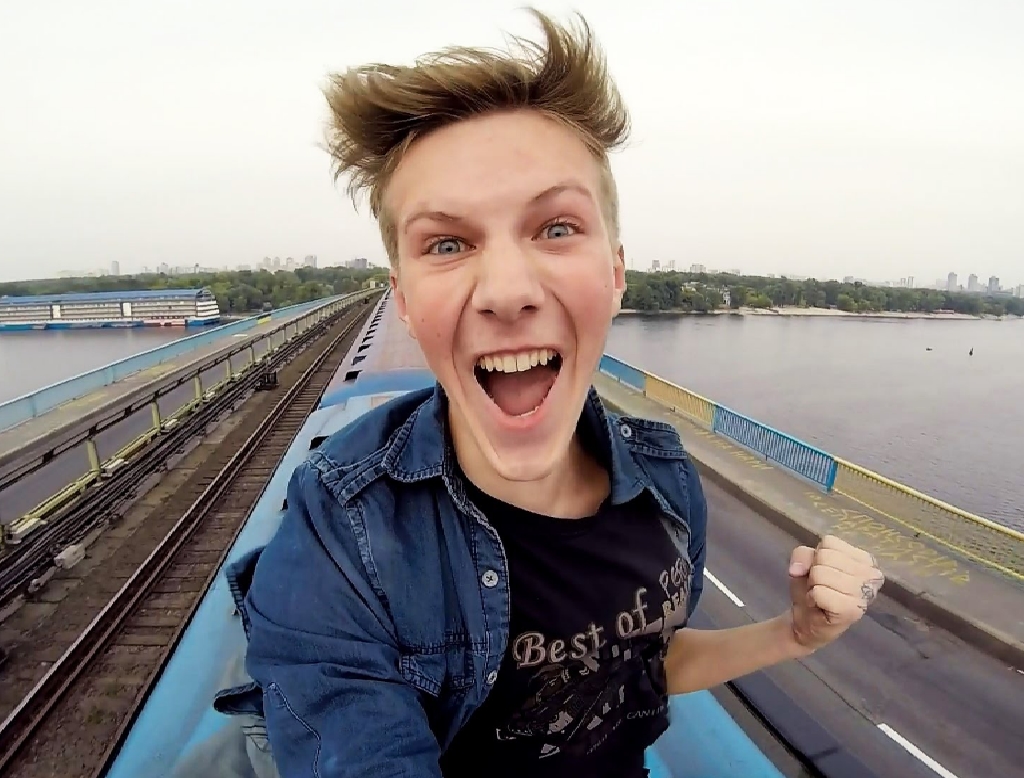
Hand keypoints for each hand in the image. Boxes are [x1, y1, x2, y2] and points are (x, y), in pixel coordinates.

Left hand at [787, 535, 883, 651]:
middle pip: (825, 556)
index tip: (823, 571)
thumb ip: (802, 554)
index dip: (817, 557)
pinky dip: (812, 598)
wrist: (807, 619)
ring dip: (813, 586)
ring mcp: (865, 594)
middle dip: (814, 572)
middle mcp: (872, 575)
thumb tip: (797, 569)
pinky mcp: (853, 610)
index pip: (829, 542)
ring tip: (821, 596)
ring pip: (821, 573)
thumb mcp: (805, 563)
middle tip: (821, 586)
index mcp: (865, 559)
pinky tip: (820, 605)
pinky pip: (819, 593)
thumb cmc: (812, 587)